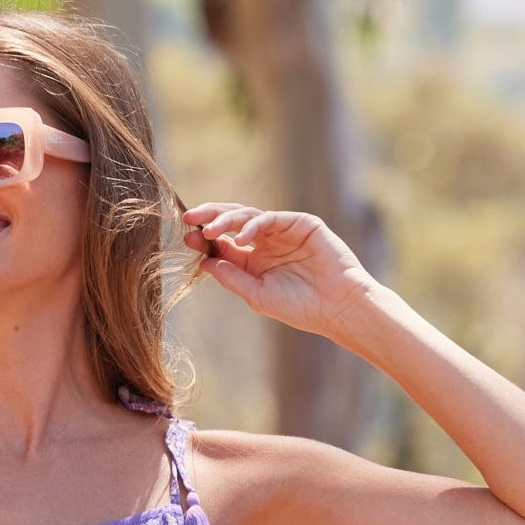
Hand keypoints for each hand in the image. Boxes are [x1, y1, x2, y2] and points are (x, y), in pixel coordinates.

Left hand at [182, 204, 374, 338]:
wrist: (338, 307)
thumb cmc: (301, 307)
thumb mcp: (258, 295)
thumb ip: (232, 277)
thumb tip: (204, 262)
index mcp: (253, 260)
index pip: (223, 244)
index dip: (204, 239)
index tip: (186, 237)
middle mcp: (266, 242)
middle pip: (232, 223)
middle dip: (209, 218)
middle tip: (189, 218)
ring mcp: (283, 231)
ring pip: (248, 216)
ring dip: (226, 220)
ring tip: (210, 231)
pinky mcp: (301, 223)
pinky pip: (271, 218)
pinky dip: (253, 225)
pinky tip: (240, 239)